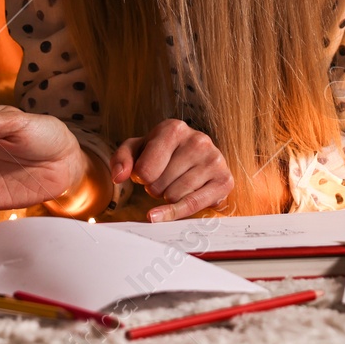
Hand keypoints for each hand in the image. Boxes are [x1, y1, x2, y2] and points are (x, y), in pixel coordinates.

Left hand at [111, 119, 232, 222]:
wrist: (195, 158)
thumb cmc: (162, 153)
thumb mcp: (137, 149)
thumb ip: (121, 159)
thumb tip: (119, 176)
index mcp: (174, 128)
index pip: (144, 170)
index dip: (140, 177)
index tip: (146, 172)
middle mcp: (198, 140)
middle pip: (159, 186)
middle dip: (155, 188)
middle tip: (162, 179)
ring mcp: (214, 159)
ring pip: (175, 196)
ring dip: (168, 197)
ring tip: (174, 184)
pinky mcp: (225, 180)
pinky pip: (193, 206)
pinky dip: (175, 213)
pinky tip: (162, 215)